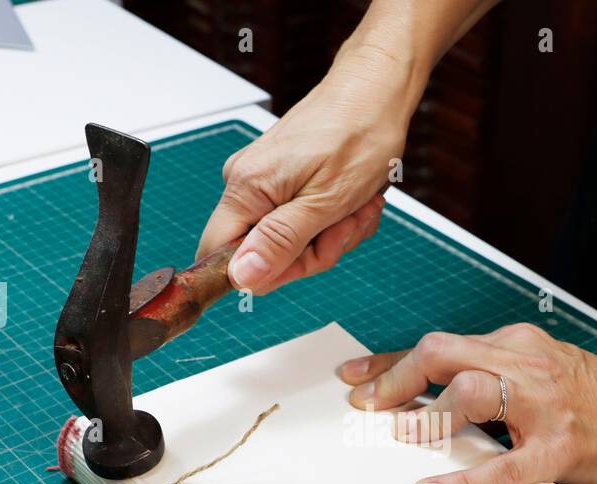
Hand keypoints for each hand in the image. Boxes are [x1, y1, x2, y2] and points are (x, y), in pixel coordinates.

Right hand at [196, 49, 413, 294]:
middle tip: (344, 223)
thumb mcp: (325, 203)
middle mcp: (245, 186)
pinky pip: (303, 225)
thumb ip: (280, 242)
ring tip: (357, 205)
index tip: (301, 260)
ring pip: (291, 245)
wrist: (377, 92)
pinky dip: (334, 221)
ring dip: (332, 235)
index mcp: (245, 189)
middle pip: (263, 257)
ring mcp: (265, 184)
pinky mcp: (283, 182)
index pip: (219, 258)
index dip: (262, 273)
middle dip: (313, 252)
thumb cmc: (358, 136)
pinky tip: (354, 201)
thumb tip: (242, 277)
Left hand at [337, 323, 596, 483]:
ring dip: (423, 414)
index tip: (355, 377)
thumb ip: (492, 375)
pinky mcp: (559, 449)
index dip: (390, 361)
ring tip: (395, 434)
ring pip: (468, 392)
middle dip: (395, 377)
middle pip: (443, 354)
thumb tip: (427, 395)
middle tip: (364, 406)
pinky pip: (503, 467)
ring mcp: (543, 405)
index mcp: (517, 344)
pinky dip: (463, 482)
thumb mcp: (542, 369)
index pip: (441, 346)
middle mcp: (525, 364)